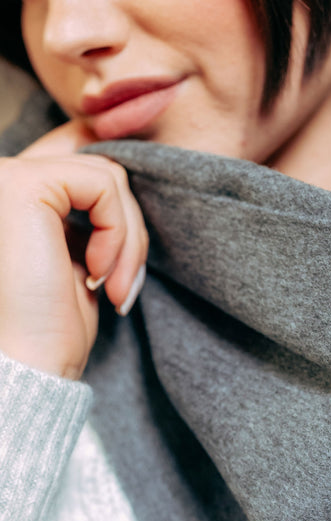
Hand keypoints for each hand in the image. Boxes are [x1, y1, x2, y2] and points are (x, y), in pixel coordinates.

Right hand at [0, 121, 147, 378]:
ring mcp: (7, 176)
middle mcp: (3, 176)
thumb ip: (91, 211)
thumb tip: (124, 166)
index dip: (117, 199)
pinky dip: (118, 233)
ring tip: (111, 285)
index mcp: (14, 195)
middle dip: (127, 227)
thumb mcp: (80, 254)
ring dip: (128, 238)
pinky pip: (104, 185)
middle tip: (122, 283)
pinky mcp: (21, 185)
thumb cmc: (54, 325)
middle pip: (99, 166)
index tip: (126, 260)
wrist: (31, 365)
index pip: (80, 155)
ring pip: (109, 176)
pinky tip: (96, 273)